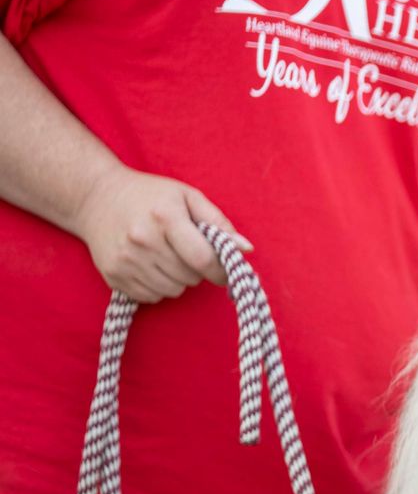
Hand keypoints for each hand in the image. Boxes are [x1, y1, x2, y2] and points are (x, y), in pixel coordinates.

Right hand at [70, 165, 250, 302]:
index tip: (225, 271)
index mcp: (165, 217)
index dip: (221, 271)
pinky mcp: (113, 276)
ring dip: (177, 279)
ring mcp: (125, 260)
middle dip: (196, 269)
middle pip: (190, 277)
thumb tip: (245, 249)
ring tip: (166, 256)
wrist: (95, 197)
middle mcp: (142, 239)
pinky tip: (149, 265)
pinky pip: (152, 297)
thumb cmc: (150, 196)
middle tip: (185, 251)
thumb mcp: (187, 197)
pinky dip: (158, 287)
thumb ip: (219, 223)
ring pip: (173, 291)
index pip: (204, 259)